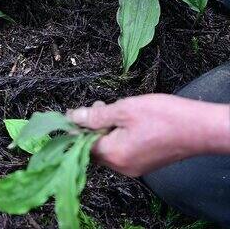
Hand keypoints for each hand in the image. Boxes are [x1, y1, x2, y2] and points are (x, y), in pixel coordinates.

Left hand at [67, 94, 229, 176]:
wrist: (202, 128)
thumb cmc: (165, 117)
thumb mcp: (125, 109)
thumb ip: (96, 115)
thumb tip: (73, 117)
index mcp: (114, 155)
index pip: (82, 145)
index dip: (77, 128)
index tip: (75, 112)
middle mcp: (122, 167)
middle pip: (95, 149)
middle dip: (92, 127)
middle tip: (100, 106)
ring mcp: (135, 167)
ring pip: (109, 149)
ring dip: (106, 130)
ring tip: (117, 110)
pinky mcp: (146, 163)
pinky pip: (123, 151)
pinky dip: (120, 136)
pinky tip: (128, 121)